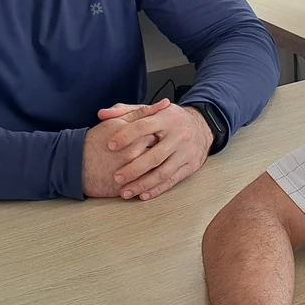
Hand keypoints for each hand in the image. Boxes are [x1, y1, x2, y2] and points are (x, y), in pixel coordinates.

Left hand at [95, 99, 213, 199]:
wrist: (202, 126)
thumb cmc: (171, 119)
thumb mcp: (152, 110)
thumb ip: (127, 111)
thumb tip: (102, 115)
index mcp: (167, 118)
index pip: (144, 127)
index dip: (126, 136)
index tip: (110, 145)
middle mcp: (178, 135)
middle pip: (155, 155)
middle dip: (134, 168)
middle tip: (116, 177)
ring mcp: (186, 152)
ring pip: (163, 172)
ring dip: (143, 184)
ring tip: (125, 191)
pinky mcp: (191, 165)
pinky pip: (173, 180)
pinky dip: (157, 189)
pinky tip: (143, 194)